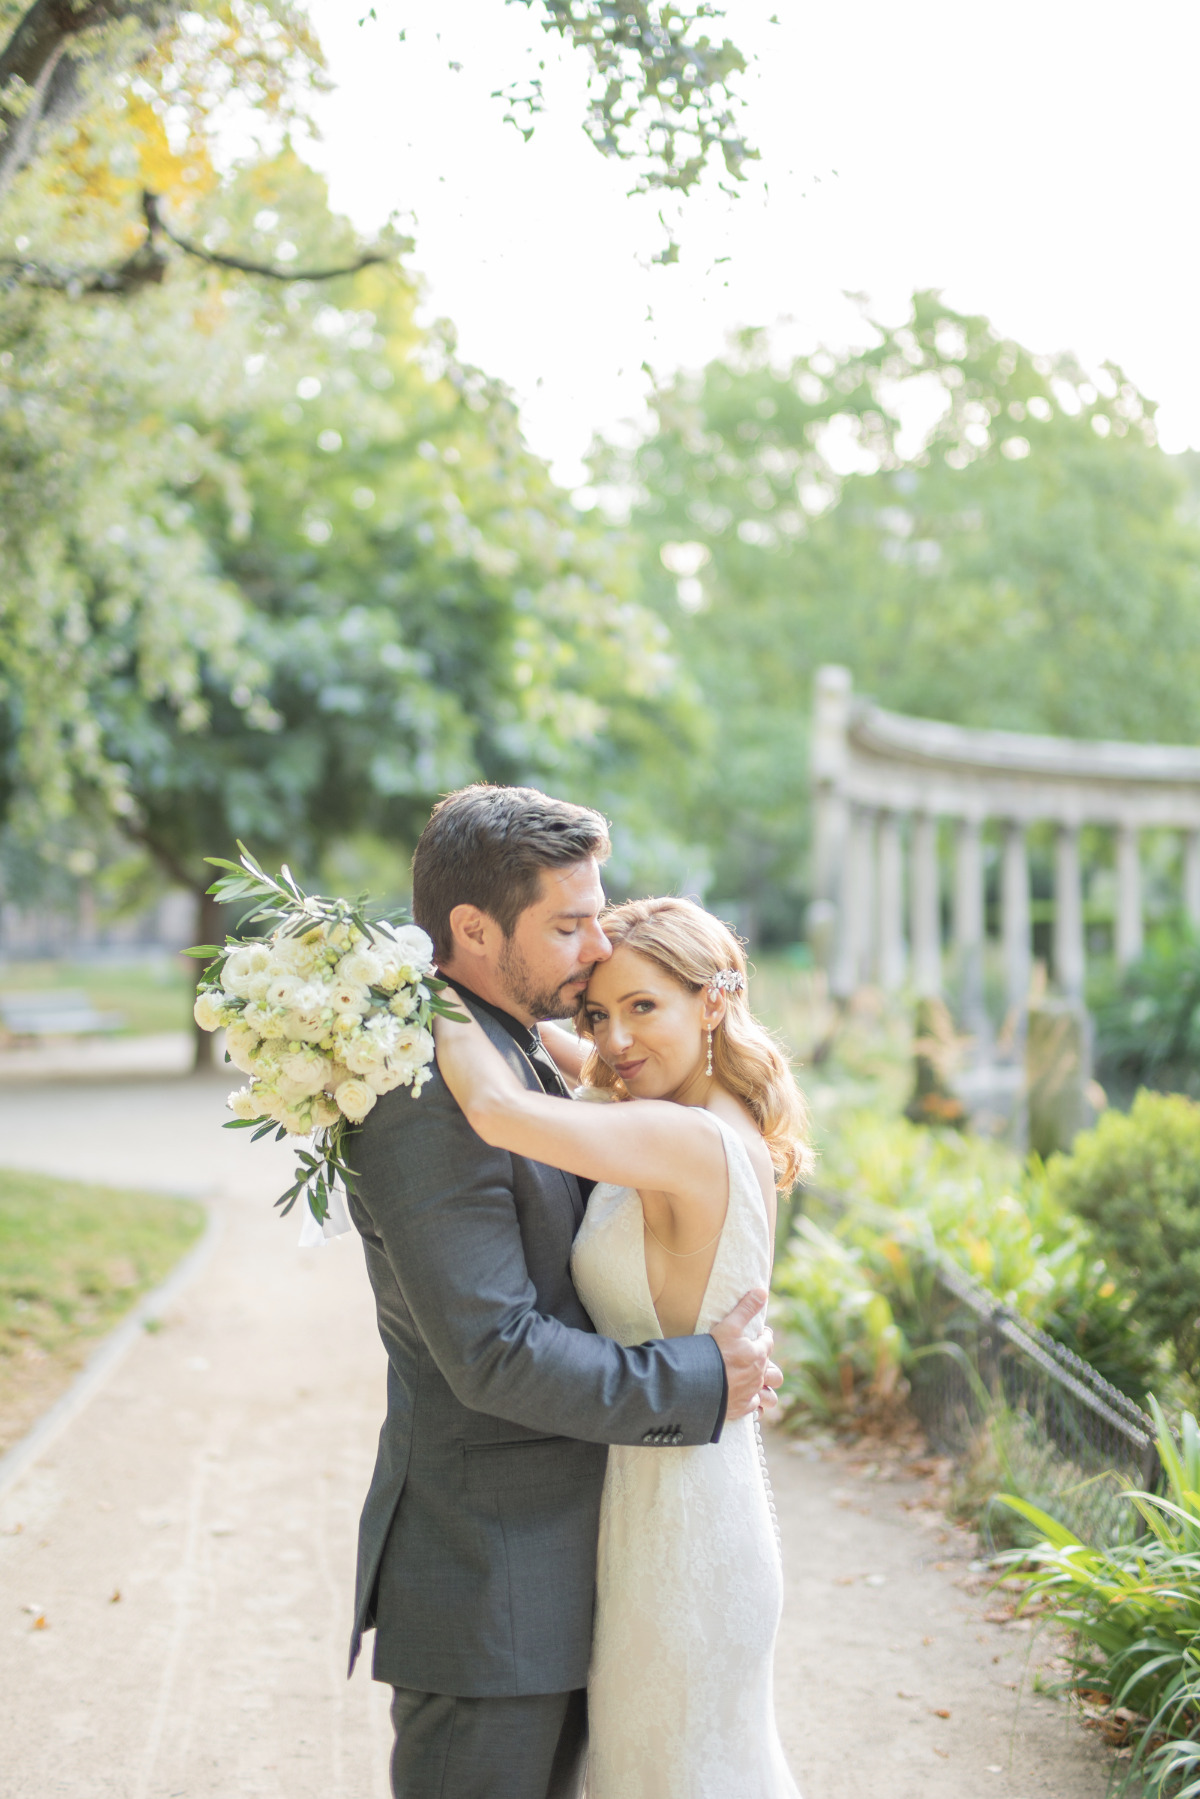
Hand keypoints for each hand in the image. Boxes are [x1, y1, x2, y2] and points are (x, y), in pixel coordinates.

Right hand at [710, 1288, 772, 1422]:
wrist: (696, 1384)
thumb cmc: (712, 1352)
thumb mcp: (728, 1326)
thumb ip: (746, 1308)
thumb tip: (762, 1291)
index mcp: (758, 1355)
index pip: (768, 1343)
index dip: (764, 1337)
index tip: (759, 1334)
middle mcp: (758, 1376)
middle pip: (776, 1374)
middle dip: (770, 1368)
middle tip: (757, 1363)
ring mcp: (750, 1394)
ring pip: (771, 1397)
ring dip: (767, 1391)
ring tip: (757, 1386)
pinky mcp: (741, 1409)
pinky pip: (755, 1410)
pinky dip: (753, 1405)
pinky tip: (746, 1400)